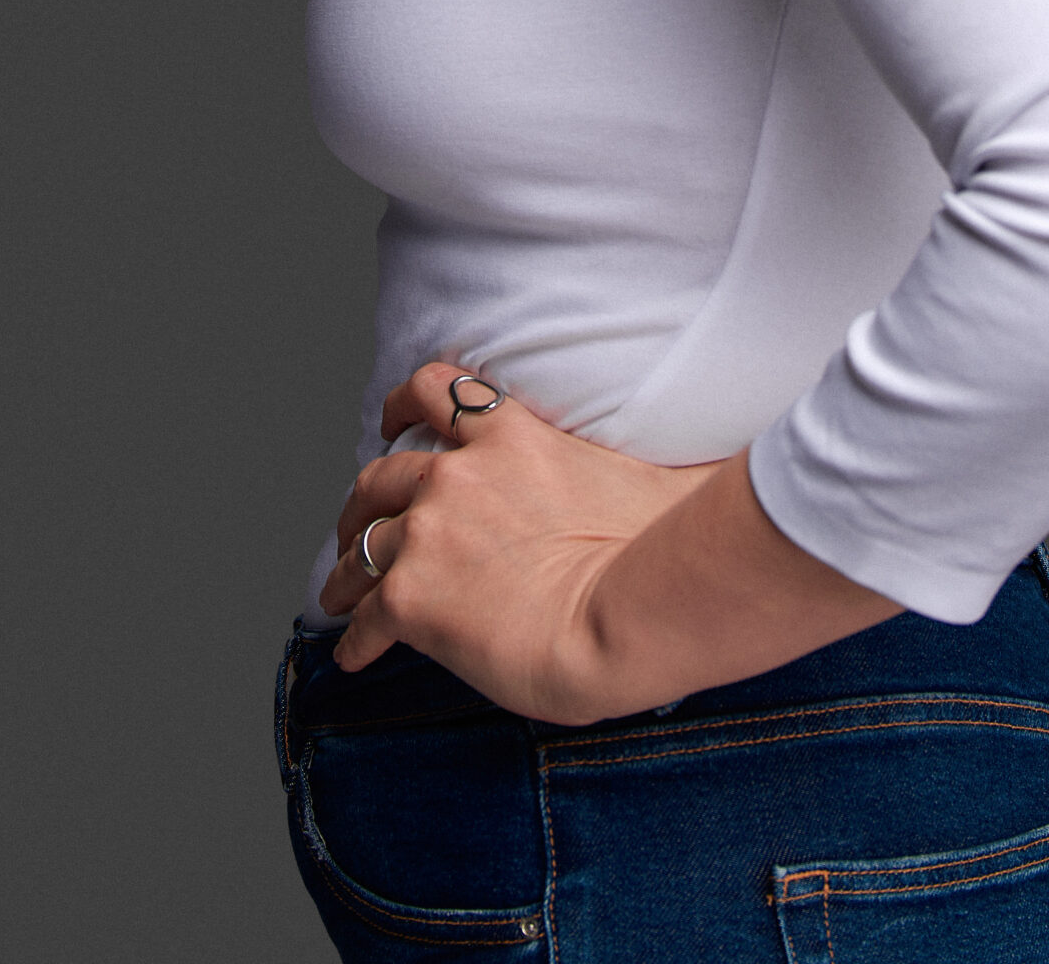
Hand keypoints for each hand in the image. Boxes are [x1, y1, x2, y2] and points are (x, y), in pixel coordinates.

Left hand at [318, 361, 721, 722]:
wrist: (625, 612)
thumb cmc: (658, 550)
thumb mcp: (647, 474)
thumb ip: (642, 465)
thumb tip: (708, 470)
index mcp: (512, 435)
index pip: (440, 391)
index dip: (404, 403)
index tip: (391, 421)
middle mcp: (459, 472)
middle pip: (382, 472)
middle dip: (363, 498)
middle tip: (356, 522)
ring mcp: (429, 530)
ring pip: (361, 540)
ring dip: (344, 566)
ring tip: (340, 591)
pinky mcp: (411, 594)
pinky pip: (364, 616)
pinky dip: (354, 636)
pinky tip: (354, 656)